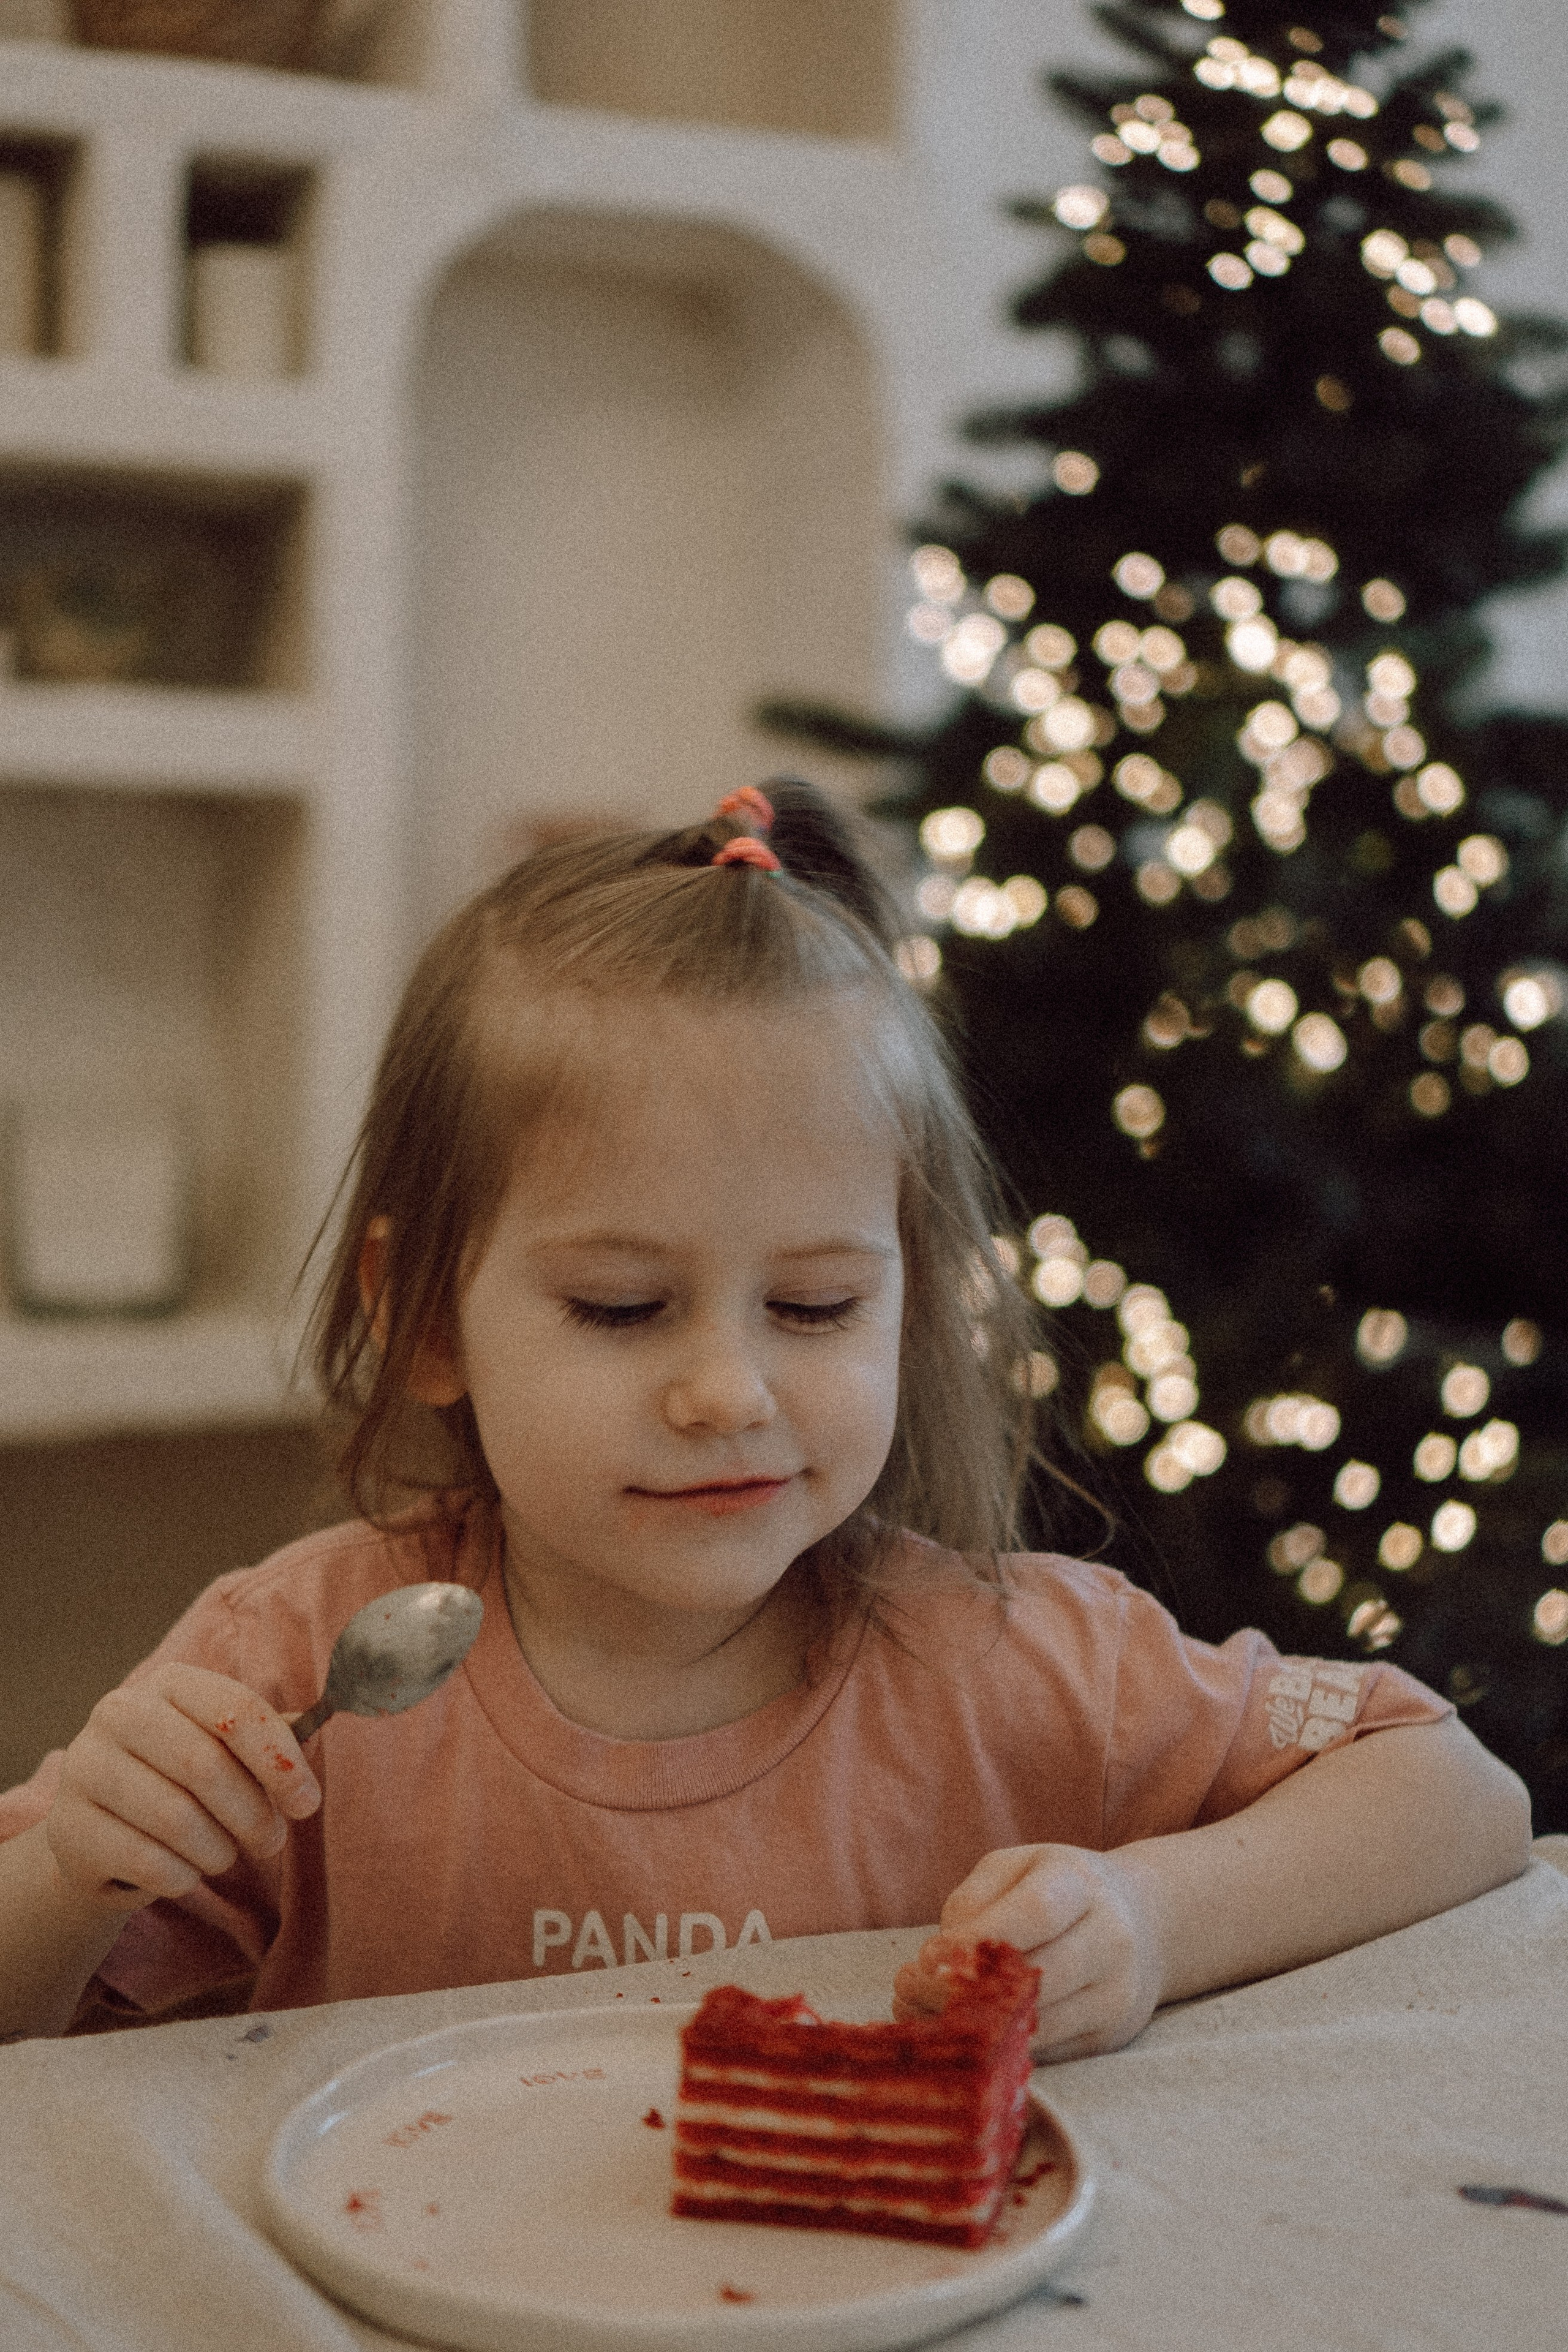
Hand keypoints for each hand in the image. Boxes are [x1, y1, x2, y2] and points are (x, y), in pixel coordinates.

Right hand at [44, 1664, 321, 1913]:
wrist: (99, 1837)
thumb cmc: (179, 1784)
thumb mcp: (221, 1750)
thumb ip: (267, 1738)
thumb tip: (319, 1725)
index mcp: (168, 1684)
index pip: (235, 1710)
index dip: (279, 1760)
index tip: (307, 1803)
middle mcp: (118, 1714)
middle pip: (206, 1766)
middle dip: (253, 1814)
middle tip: (271, 1841)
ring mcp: (85, 1769)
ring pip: (177, 1819)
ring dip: (219, 1850)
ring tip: (224, 1855)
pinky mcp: (70, 1829)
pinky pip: (149, 1862)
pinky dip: (183, 1877)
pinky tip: (185, 1872)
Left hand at [892, 1843, 1165, 2060]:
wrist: (1142, 1922)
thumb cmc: (1055, 1889)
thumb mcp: (1013, 1868)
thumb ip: (974, 1902)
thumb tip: (940, 1960)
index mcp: (1081, 1884)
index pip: (1035, 1914)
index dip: (978, 1941)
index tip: (928, 1958)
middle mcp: (1110, 1939)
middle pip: (1038, 1977)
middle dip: (962, 1990)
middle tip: (907, 1988)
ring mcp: (1115, 1994)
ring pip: (1039, 2024)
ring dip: (972, 2025)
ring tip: (917, 2010)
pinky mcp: (1108, 2036)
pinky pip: (1045, 2051)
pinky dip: (994, 2045)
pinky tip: (956, 2029)